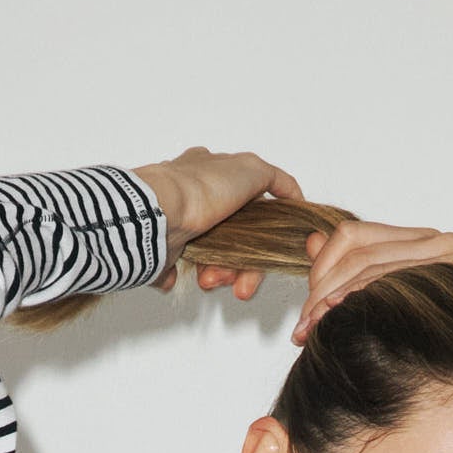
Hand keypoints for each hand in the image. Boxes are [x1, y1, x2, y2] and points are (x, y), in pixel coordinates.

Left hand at [134, 147, 304, 299]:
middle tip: (243, 283)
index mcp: (216, 173)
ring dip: (223, 273)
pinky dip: (200, 276)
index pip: (252, 206)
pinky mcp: (168, 249)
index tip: (272, 251)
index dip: (265, 232)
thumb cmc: (202, 186)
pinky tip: (199, 277)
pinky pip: (191, 270)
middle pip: (237, 239)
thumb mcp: (252, 169)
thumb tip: (293, 196)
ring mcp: (183, 223)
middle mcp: (199, 197)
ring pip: (217, 258)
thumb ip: (278, 180)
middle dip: (244, 264)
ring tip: (211, 279)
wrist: (159, 213)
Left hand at [290, 218, 452, 344]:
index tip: (305, 309)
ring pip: (369, 263)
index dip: (320, 268)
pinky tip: (341, 320)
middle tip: (303, 327)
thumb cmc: (430, 341)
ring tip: (312, 329)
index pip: (353, 235)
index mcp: (420, 241)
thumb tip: (311, 241)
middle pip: (357, 251)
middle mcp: (438, 241)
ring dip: (332, 299)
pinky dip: (359, 299)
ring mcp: (450, 256)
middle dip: (321, 290)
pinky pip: (391, 280)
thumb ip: (345, 269)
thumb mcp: (379, 298)